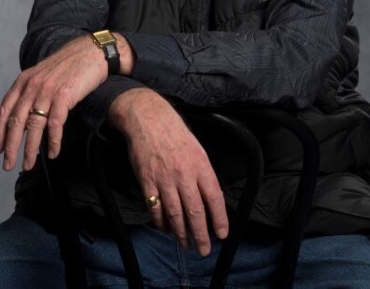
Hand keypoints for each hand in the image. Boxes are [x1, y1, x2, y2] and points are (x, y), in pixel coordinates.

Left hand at [0, 35, 107, 171]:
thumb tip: (26, 114)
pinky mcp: (64, 95)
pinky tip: (52, 152)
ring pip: (34, 126)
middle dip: (11, 147)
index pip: (5, 110)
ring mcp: (48, 90)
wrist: (92, 51)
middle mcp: (33, 84)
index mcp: (24, 79)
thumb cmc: (72, 63)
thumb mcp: (44, 73)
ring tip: (29, 163)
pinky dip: (52, 142)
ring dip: (30, 149)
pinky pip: (55, 124)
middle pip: (16, 122)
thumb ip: (33, 90)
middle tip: (9, 164)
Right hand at [109, 88, 228, 255]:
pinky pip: (155, 209)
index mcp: (200, 165)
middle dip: (201, 235)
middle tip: (203, 249)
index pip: (214, 198)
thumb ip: (203, 173)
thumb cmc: (175, 133)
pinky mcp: (147, 182)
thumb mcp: (197, 149)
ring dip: (181, 233)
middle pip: (195, 212)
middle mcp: (184, 175)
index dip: (219, 219)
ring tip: (186, 243)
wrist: (149, 119)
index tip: (222, 234)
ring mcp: (165, 180)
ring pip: (175, 215)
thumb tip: (210, 198)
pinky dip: (161, 222)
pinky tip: (165, 228)